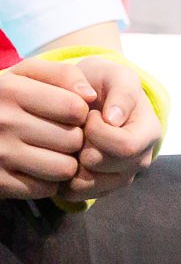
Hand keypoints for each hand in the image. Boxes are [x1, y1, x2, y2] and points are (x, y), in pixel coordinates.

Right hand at [0, 58, 92, 199]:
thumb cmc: (8, 98)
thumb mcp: (27, 74)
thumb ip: (63, 74)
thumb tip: (90, 96)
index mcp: (10, 90)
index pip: (74, 108)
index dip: (81, 112)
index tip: (71, 113)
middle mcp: (2, 122)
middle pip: (73, 140)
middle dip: (75, 138)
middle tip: (61, 135)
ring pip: (64, 168)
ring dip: (66, 162)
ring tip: (53, 152)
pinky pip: (45, 189)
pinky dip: (48, 182)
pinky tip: (37, 168)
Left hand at [62, 57, 163, 200]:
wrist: (89, 95)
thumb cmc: (103, 83)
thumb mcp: (116, 75)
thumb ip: (121, 92)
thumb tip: (114, 120)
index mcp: (149, 133)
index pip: (124, 146)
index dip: (98, 132)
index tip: (89, 114)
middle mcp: (140, 159)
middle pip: (104, 166)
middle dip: (82, 146)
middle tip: (77, 129)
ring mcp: (121, 177)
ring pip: (89, 185)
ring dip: (71, 163)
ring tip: (72, 143)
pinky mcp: (100, 189)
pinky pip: (75, 194)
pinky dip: (63, 178)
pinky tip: (65, 157)